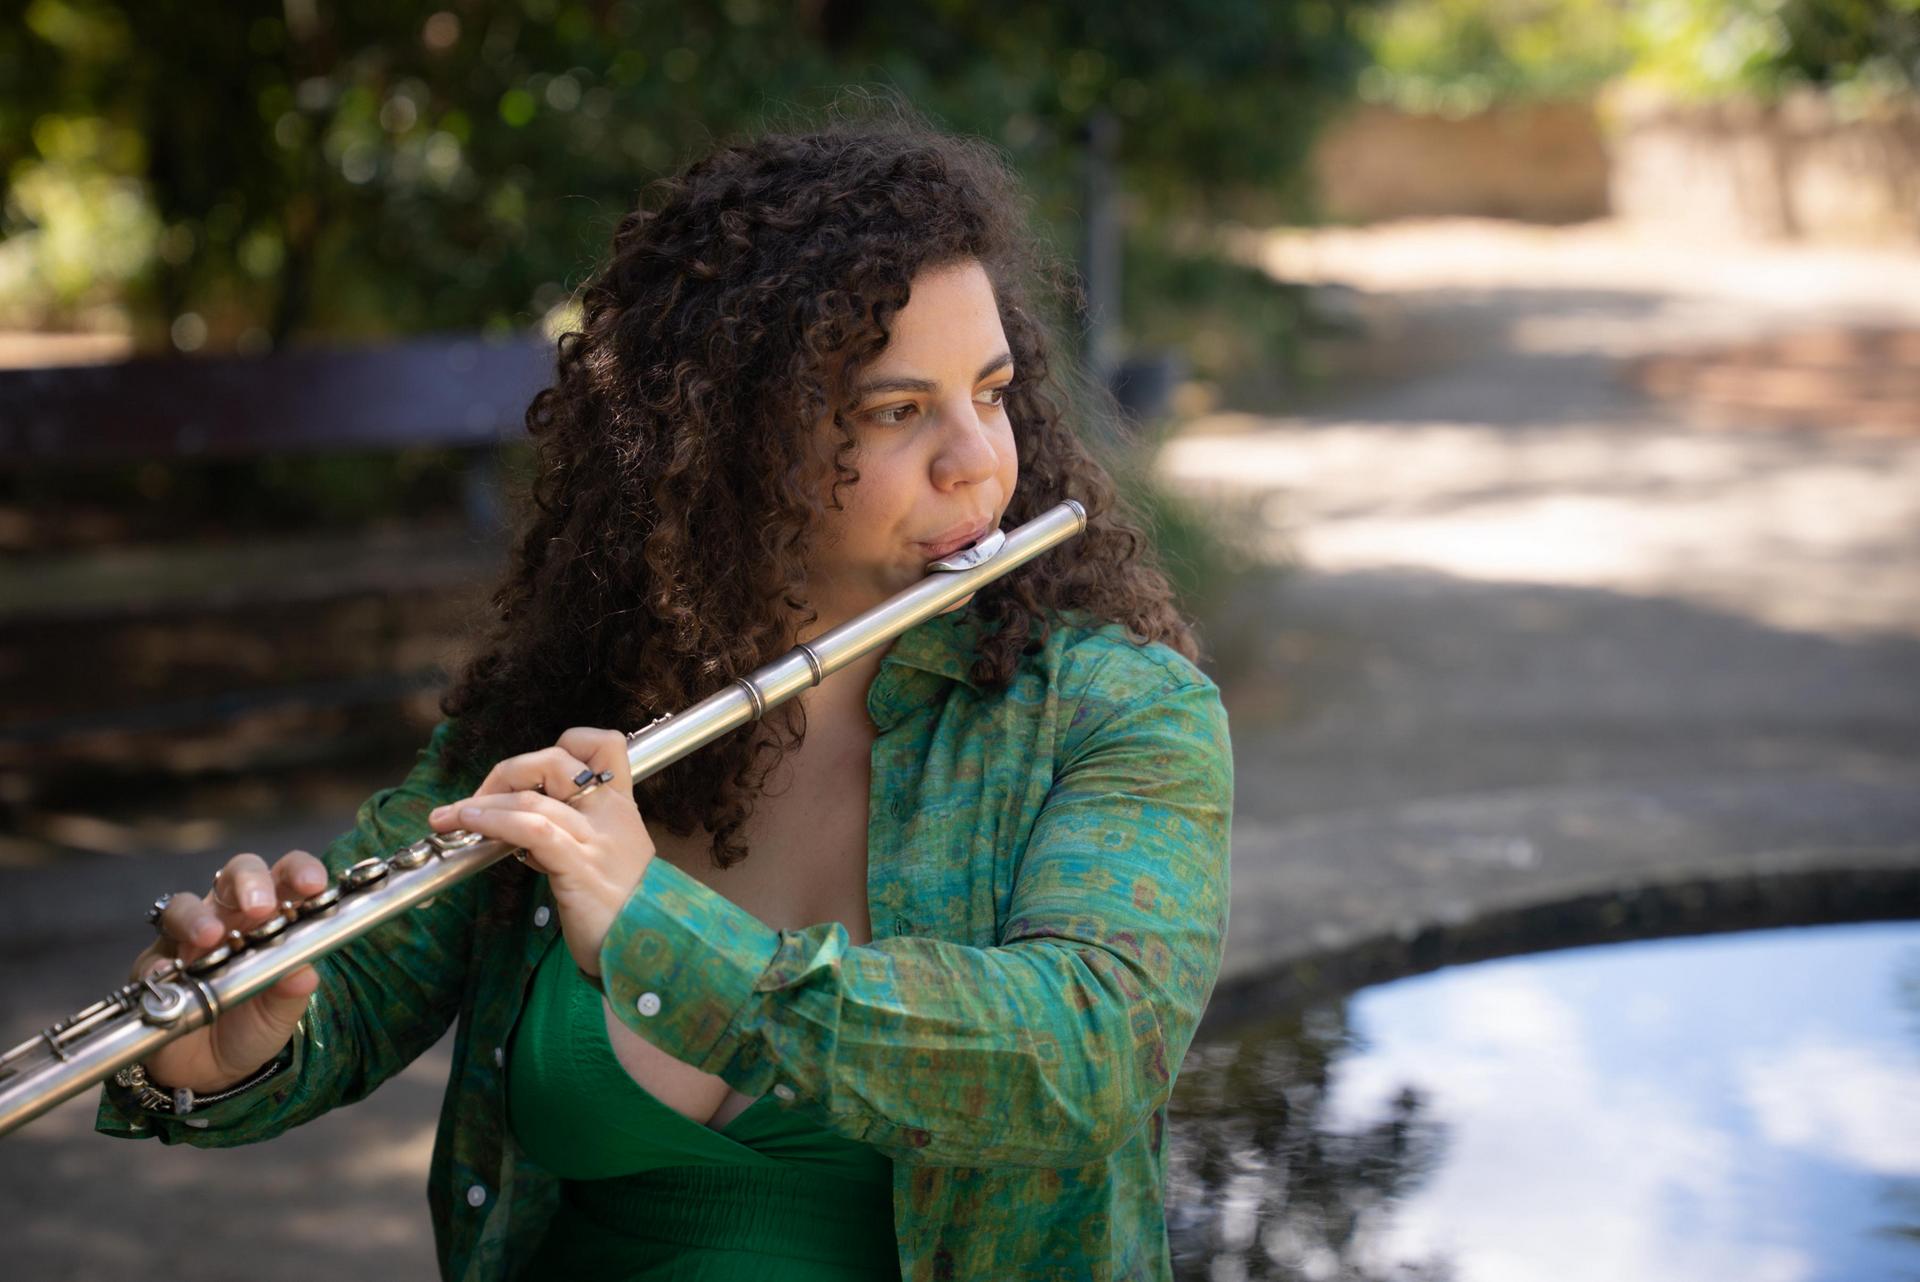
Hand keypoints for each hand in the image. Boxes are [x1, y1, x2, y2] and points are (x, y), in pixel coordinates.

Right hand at [131, 850, 327, 1092]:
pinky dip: (159, 964)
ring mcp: (187, 938)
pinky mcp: (153, 967)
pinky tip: (169, 975)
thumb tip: (304, 974)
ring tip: (210, 938)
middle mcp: (229, 918)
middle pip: (237, 874)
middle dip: (249, 882)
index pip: (287, 877)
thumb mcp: (281, 1013)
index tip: (312, 886)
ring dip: (197, 917)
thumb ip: (292, 992)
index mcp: (271, 918)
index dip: (300, 872)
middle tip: (260, 908)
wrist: (210, 1071)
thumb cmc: (254, 1025)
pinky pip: (151, 958)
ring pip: (185, 905)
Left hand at [427, 727, 653, 983]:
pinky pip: (532, 830)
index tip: (526, 775)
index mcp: (621, 805)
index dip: (562, 745)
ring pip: (532, 797)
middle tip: (473, 803)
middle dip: (504, 774)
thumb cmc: (627, 909)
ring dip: (480, 803)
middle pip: (554, 760)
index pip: (603, 743)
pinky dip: (495, 821)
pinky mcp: (578, 866)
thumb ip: (574, 837)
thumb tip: (521, 832)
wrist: (653, 947)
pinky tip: (471, 826)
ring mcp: (595, 838)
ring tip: (448, 818)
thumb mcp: (608, 859)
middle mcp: (610, 812)